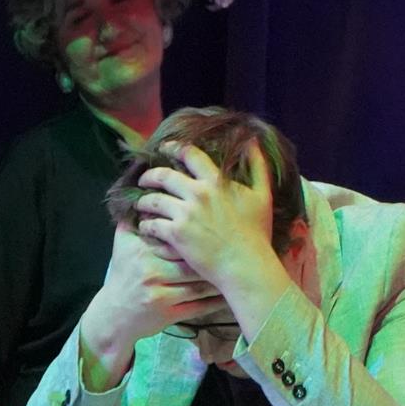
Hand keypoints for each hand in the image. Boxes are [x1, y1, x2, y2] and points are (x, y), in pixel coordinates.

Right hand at [79, 223, 225, 389]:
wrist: (113, 315)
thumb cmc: (123, 275)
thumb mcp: (122, 245)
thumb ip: (133, 219)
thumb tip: (144, 191)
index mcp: (143, 251)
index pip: (178, 238)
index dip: (201, 234)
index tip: (222, 227)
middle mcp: (152, 272)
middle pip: (192, 261)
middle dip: (216, 256)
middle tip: (238, 247)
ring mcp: (161, 296)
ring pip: (199, 285)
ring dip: (221, 278)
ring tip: (240, 267)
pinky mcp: (168, 315)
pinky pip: (199, 307)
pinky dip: (216, 300)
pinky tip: (230, 291)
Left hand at [133, 143, 277, 289]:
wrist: (246, 264)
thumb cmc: (257, 231)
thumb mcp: (263, 194)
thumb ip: (258, 166)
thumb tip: (253, 141)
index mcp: (217, 181)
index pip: (190, 154)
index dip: (175, 148)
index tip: (166, 148)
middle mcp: (198, 193)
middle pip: (164, 175)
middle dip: (150, 176)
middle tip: (144, 179)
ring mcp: (186, 214)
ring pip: (153, 200)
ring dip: (144, 201)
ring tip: (142, 204)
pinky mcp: (176, 235)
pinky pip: (152, 225)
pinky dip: (145, 224)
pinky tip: (145, 226)